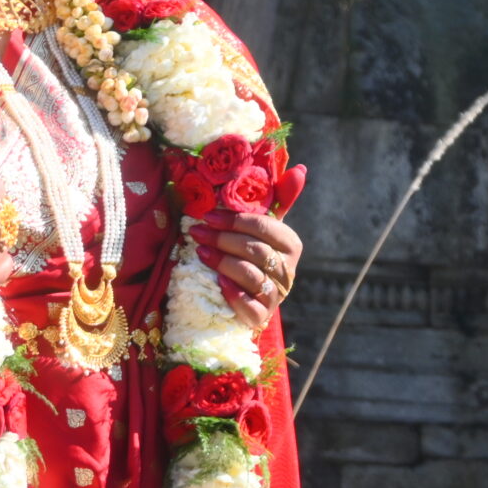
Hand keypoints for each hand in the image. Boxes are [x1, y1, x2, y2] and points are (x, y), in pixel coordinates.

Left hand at [198, 209, 302, 332]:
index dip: (236, 221)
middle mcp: (287, 270)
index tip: (208, 216)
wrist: (249, 293)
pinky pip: (252, 307)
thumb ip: (264, 204)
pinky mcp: (263, 315)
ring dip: (224, 263)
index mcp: (289, 244)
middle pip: (257, 251)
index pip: (265, 227)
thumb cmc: (249, 252)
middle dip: (223, 239)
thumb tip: (290, 172)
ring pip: (253, 277)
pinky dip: (235, 295)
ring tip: (201, 252)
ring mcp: (277, 294)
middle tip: (197, 232)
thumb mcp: (256, 228)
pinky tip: (219, 282)